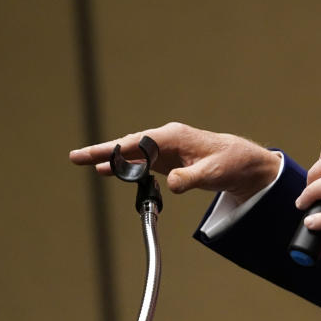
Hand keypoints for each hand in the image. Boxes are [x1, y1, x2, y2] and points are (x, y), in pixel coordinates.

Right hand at [69, 122, 281, 202]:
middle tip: (75, 158)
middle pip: (128, 145)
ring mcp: (167, 148)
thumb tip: (171, 184)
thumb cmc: (231, 163)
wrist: (245, 164)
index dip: (114, 150)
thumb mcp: (213, 173)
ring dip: (110, 159)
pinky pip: (141, 162)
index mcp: (174, 136)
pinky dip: (125, 166)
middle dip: (102, 151)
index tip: (96, 157)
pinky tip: (110, 171)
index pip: (137, 143)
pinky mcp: (169, 159)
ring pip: (132, 153)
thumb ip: (190, 178)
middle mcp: (167, 139)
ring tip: (84, 162)